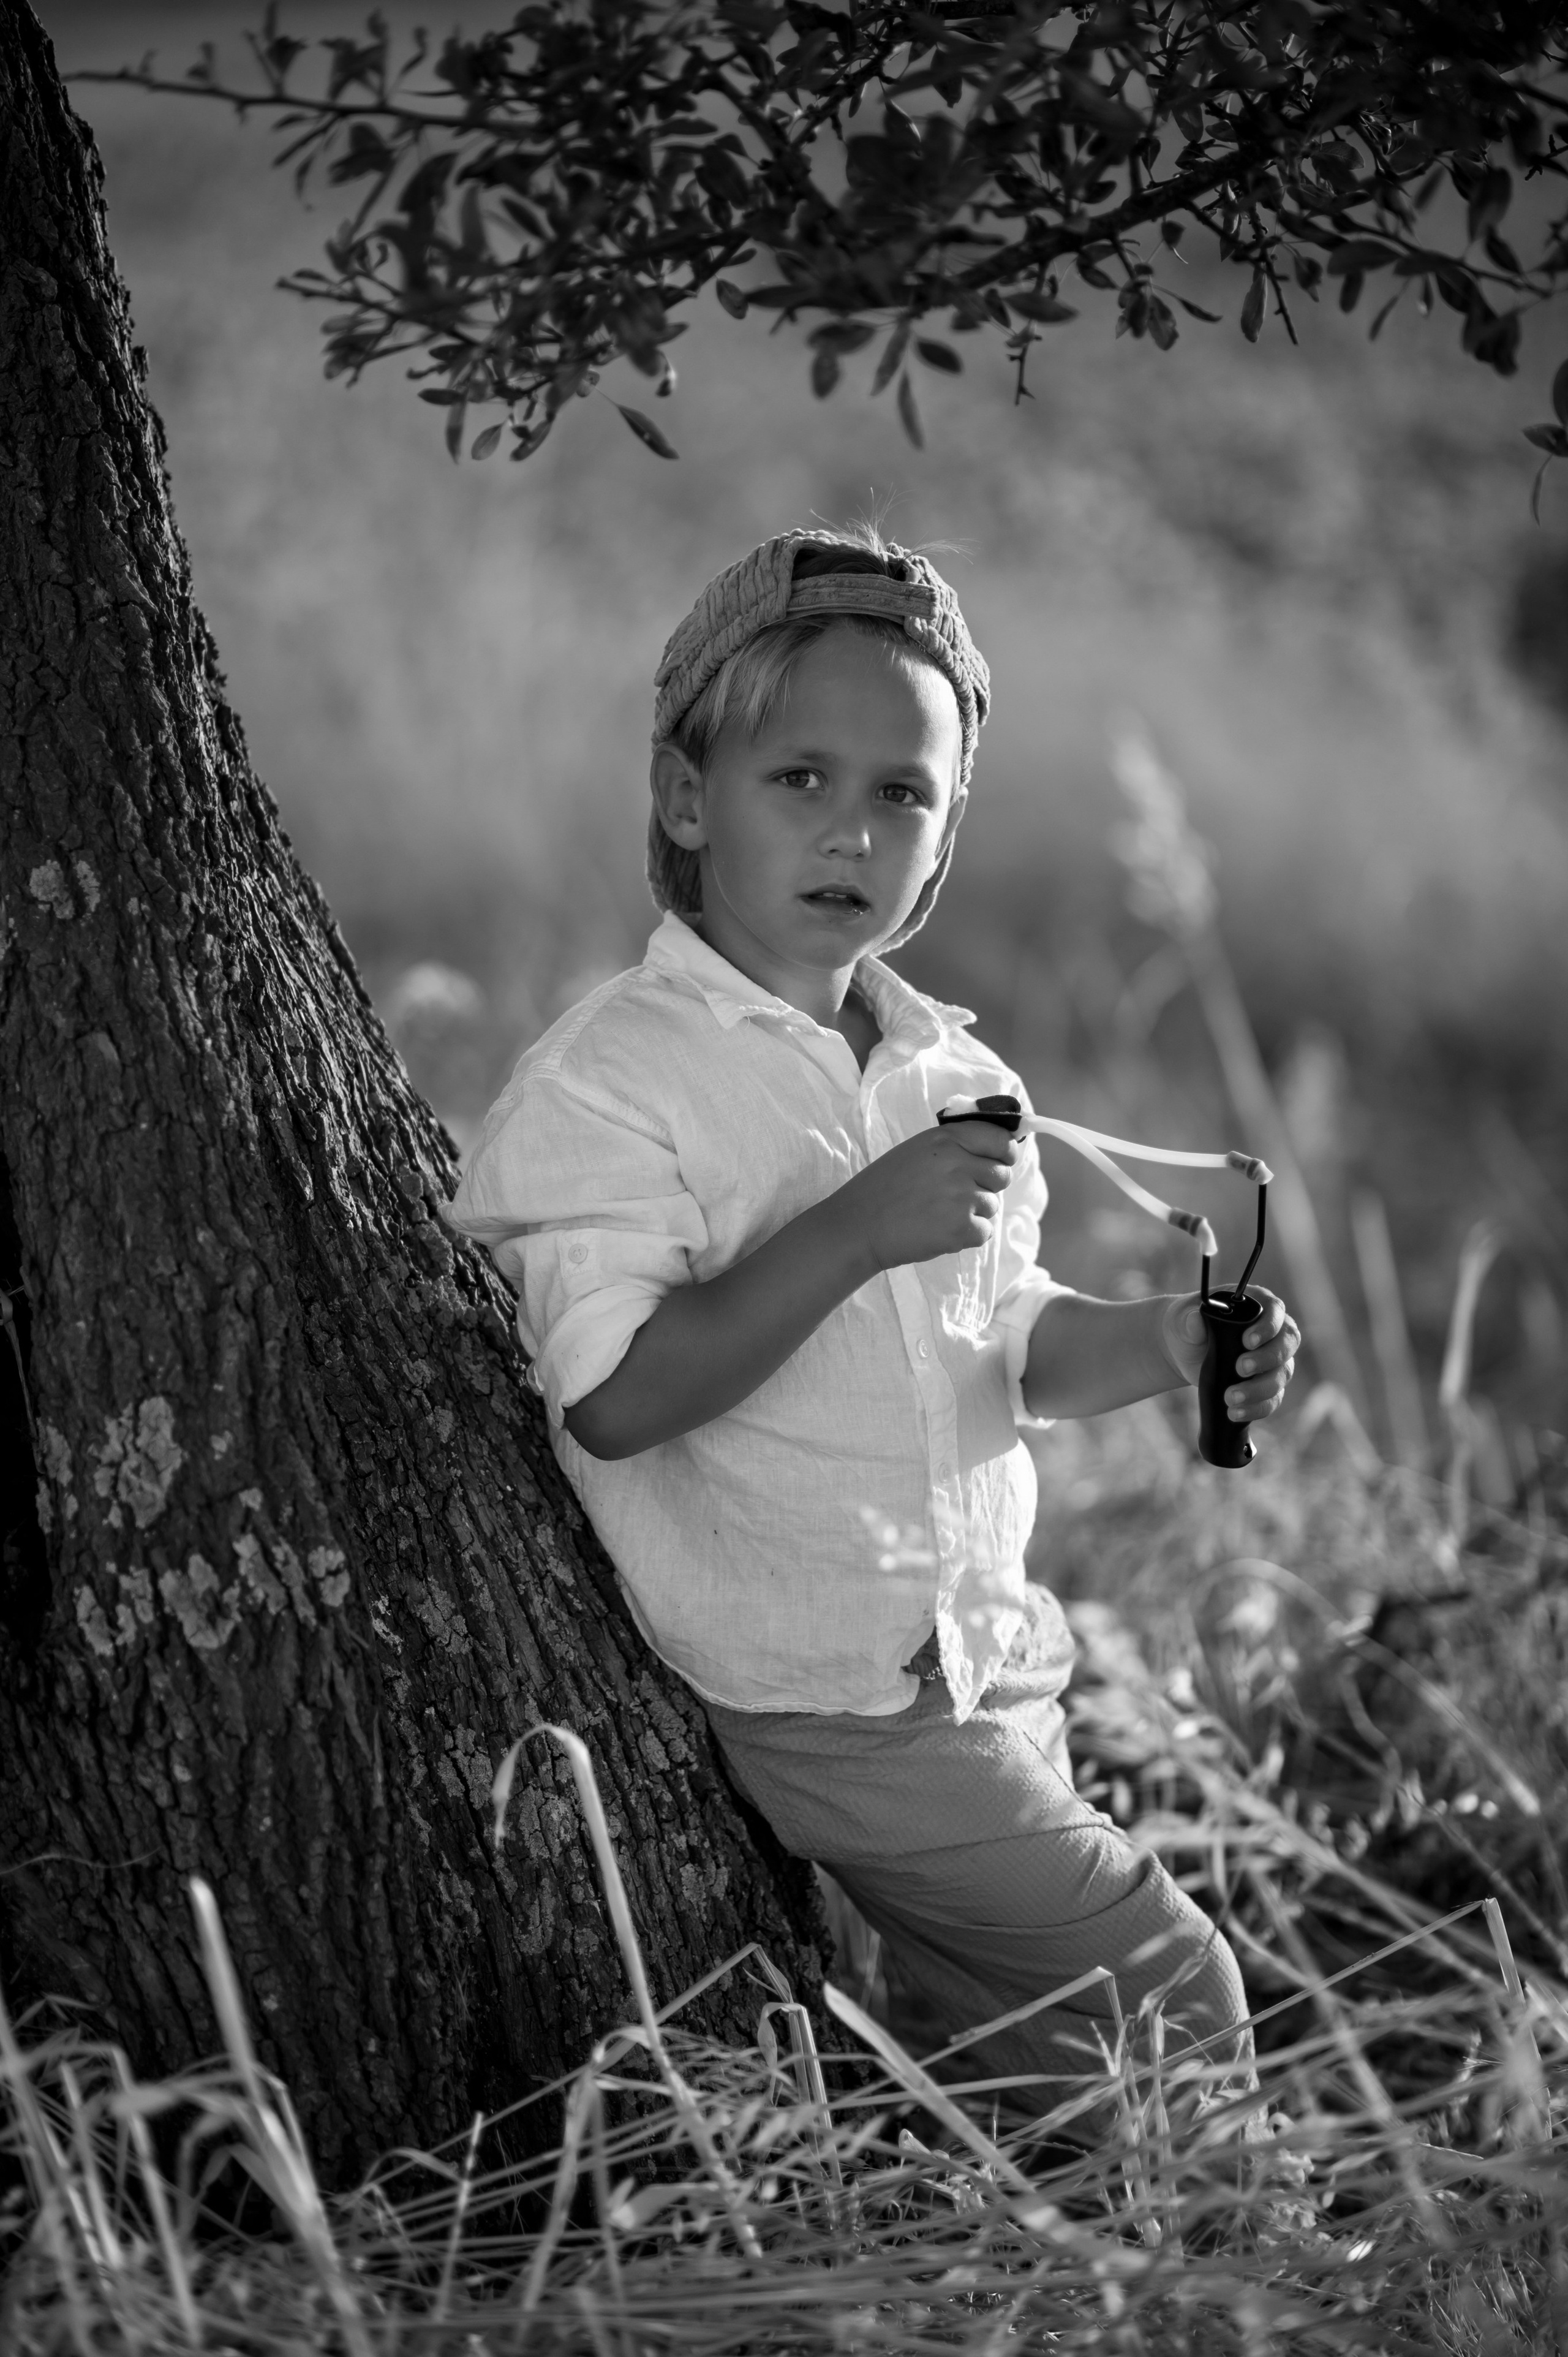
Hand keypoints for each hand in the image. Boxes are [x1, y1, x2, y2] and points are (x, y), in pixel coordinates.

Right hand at [832, 1120, 1018, 1273]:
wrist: (859, 1225)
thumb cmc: (885, 1187)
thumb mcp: (919, 1151)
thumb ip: (956, 1146)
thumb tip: (1002, 1149)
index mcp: (946, 1139)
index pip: (1001, 1140)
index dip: (1005, 1153)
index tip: (1001, 1160)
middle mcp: (958, 1163)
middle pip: (1002, 1175)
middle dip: (986, 1186)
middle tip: (955, 1194)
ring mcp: (962, 1196)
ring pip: (992, 1205)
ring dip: (972, 1213)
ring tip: (937, 1213)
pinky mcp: (962, 1228)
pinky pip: (985, 1232)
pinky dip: (967, 1236)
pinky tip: (939, 1230)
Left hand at [1159, 1286, 1300, 1420]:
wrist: (1184, 1351)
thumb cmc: (1188, 1325)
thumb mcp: (1183, 1318)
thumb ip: (1189, 1319)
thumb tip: (1194, 1320)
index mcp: (1257, 1305)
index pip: (1275, 1311)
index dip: (1268, 1326)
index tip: (1247, 1341)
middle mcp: (1273, 1332)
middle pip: (1286, 1344)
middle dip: (1267, 1359)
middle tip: (1240, 1368)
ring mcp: (1273, 1360)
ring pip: (1282, 1375)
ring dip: (1259, 1389)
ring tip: (1231, 1397)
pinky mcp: (1266, 1384)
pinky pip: (1272, 1399)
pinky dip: (1256, 1408)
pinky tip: (1235, 1412)